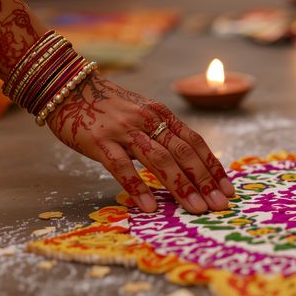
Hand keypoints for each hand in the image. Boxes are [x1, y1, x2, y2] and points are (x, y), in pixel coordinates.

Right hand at [46, 73, 233, 213]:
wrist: (67, 86)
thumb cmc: (106, 107)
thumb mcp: (141, 114)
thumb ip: (161, 134)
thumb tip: (187, 164)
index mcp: (161, 115)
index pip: (195, 143)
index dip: (213, 167)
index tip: (228, 189)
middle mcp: (147, 121)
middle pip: (183, 153)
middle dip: (204, 181)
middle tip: (219, 205)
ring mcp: (124, 131)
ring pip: (160, 160)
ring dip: (181, 186)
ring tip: (195, 208)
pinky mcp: (100, 142)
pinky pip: (122, 167)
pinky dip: (138, 187)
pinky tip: (150, 206)